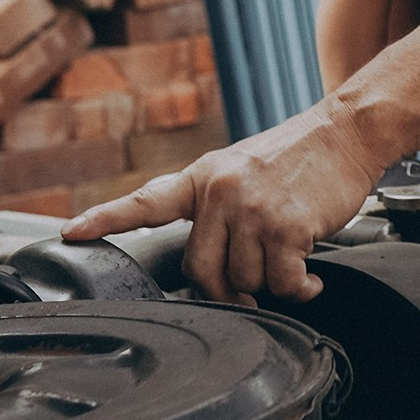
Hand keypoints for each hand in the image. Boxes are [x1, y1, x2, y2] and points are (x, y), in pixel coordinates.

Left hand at [63, 102, 384, 302]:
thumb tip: (212, 268)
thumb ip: (217, 207)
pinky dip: (299, 289)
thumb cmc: (300, 157)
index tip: (70, 232)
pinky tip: (309, 278)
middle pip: (200, 272)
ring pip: (245, 282)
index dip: (106, 219)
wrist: (349, 131)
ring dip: (270, 284)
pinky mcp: (287, 226)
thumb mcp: (243, 168)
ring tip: (290, 259)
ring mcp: (253, 209)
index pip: (146, 201)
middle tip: (250, 287)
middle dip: (227, 289)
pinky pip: (283, 284)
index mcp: (204, 177)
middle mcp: (221, 192)